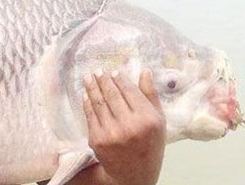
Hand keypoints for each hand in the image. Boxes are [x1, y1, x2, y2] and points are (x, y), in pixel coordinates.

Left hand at [81, 68, 165, 184]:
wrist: (134, 174)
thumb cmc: (149, 145)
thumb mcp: (159, 121)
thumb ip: (151, 95)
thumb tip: (144, 71)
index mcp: (148, 120)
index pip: (130, 92)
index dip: (120, 79)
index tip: (114, 71)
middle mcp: (129, 126)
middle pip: (112, 95)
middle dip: (103, 80)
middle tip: (98, 71)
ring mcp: (111, 133)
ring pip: (99, 103)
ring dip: (92, 87)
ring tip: (88, 77)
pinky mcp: (97, 139)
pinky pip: (90, 115)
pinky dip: (87, 102)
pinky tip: (86, 94)